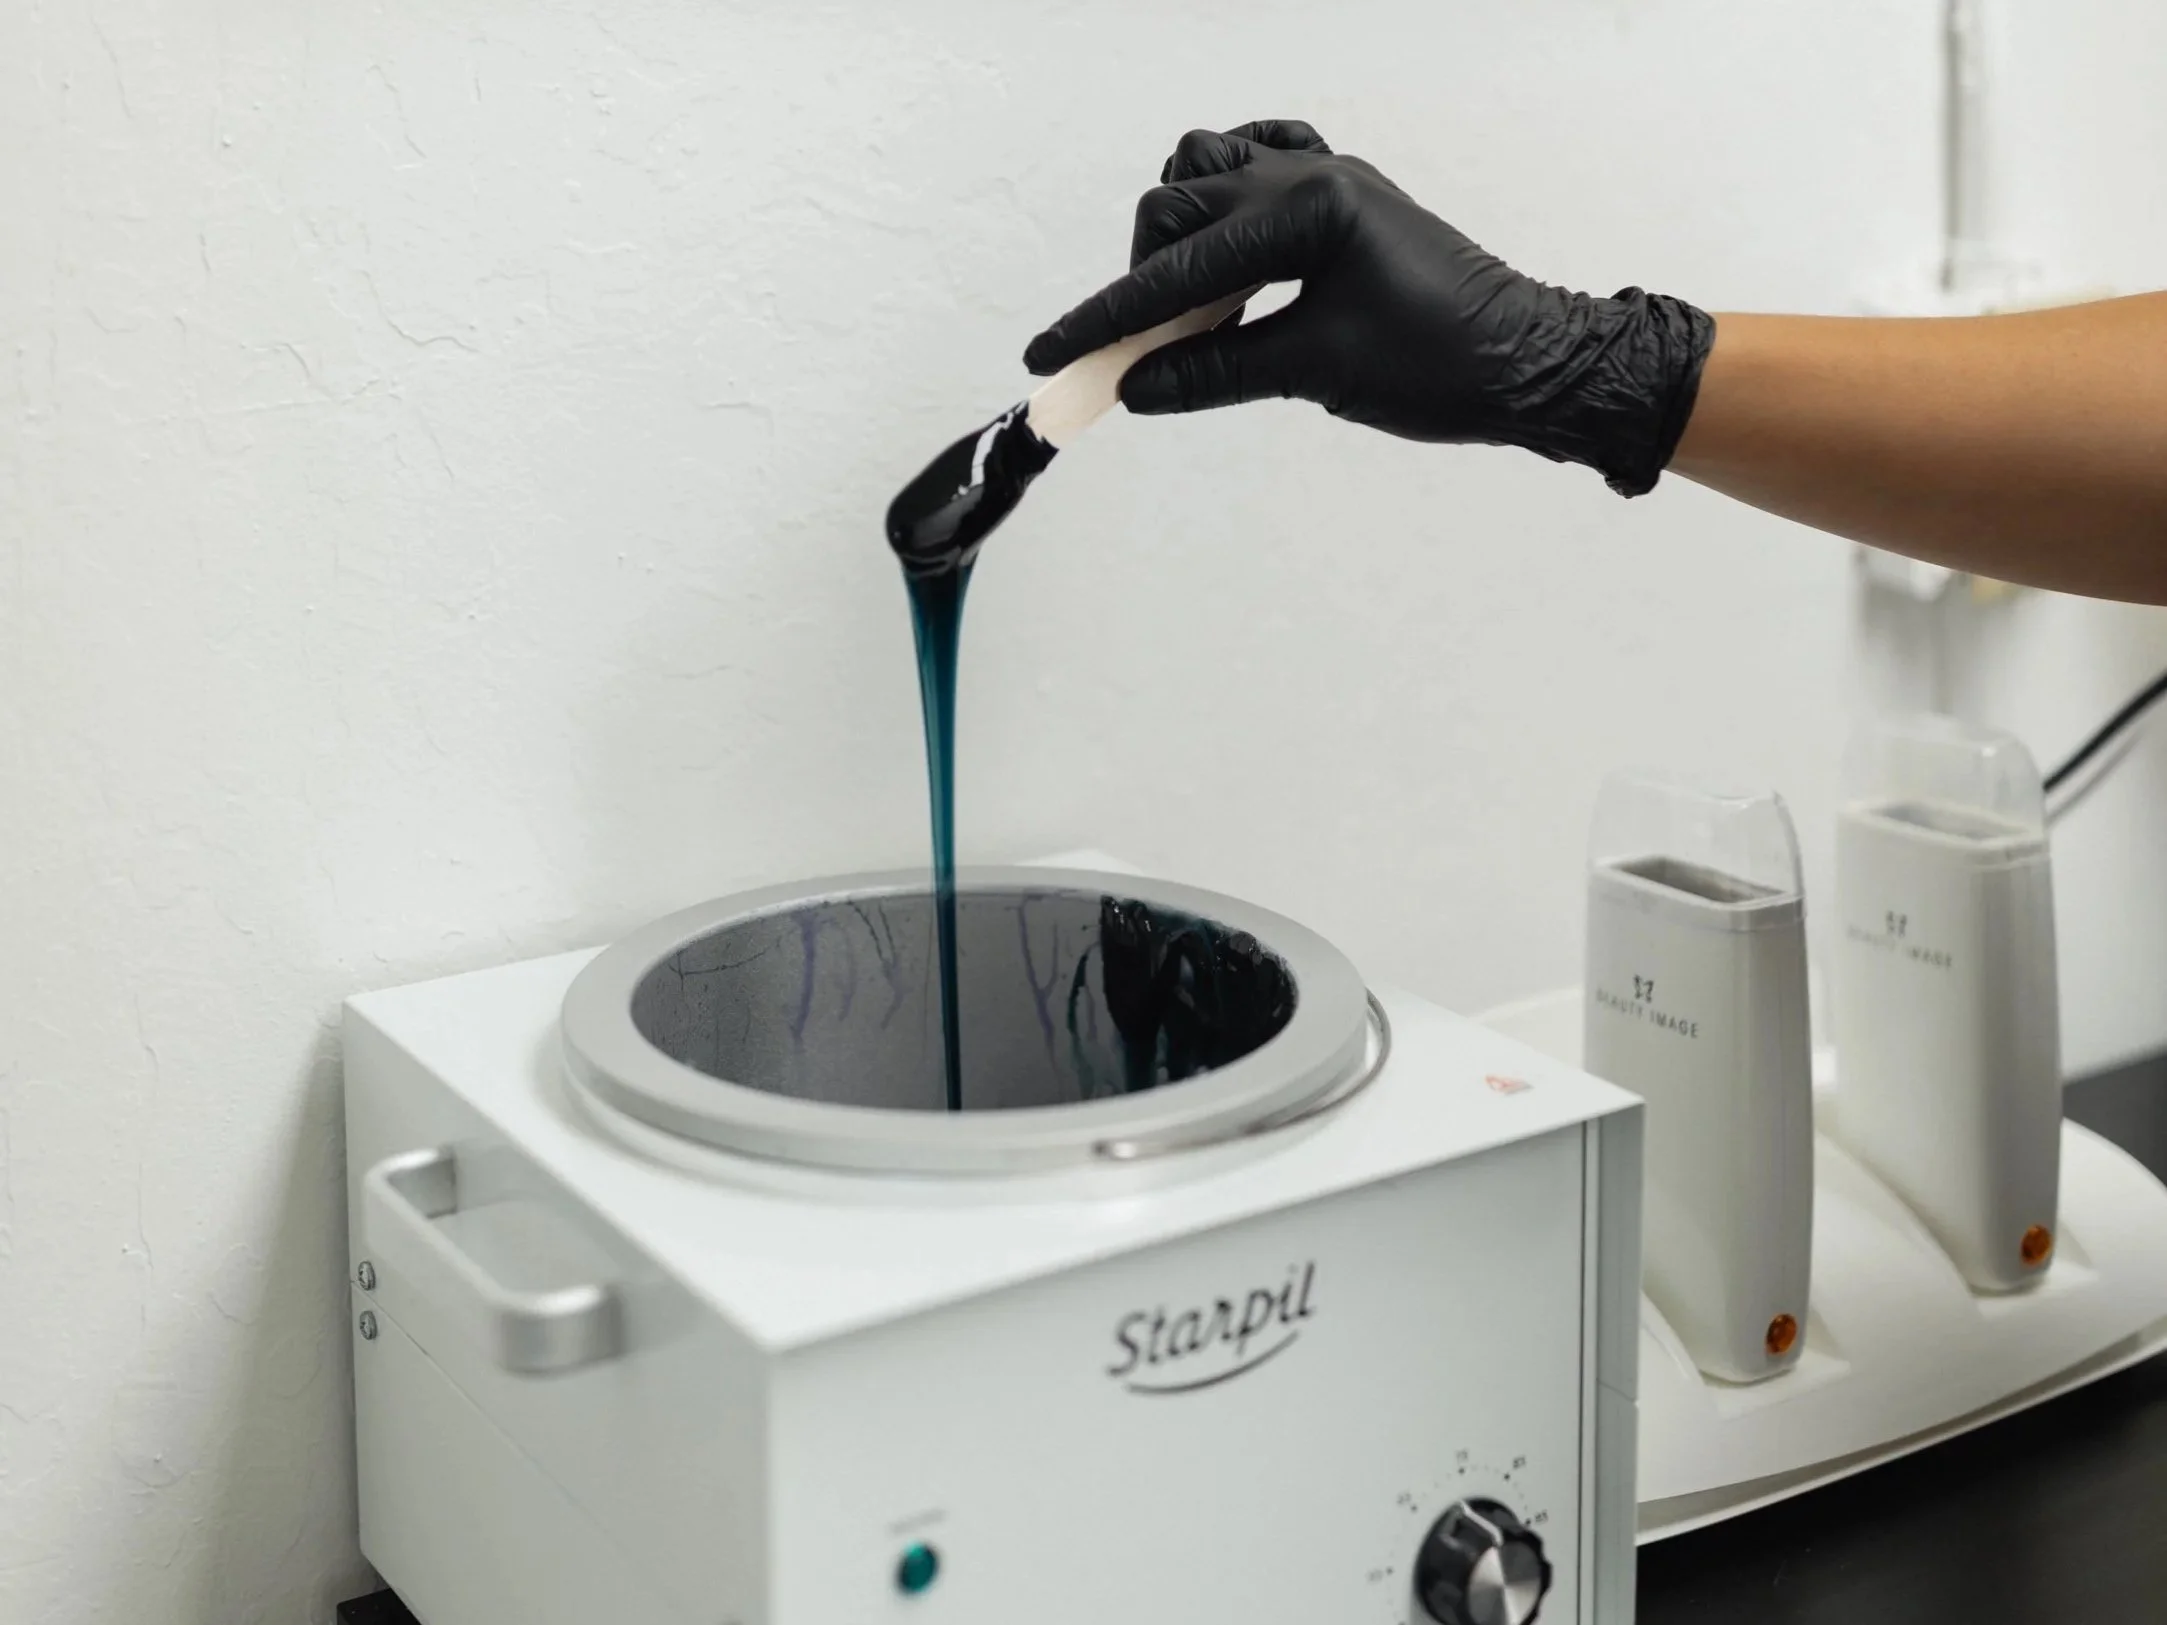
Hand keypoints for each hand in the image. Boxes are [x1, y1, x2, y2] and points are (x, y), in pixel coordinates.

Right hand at [1024, 121, 1713, 496]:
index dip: (1107, 320)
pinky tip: (1227, 260)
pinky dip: (1228, 208)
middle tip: (1143, 356)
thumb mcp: (1317, 373)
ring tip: (1188, 311)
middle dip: (1142, 281)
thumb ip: (1215, 369)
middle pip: (1176, 204)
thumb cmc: (1444, 366)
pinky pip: (1263, 165)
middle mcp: (1310, 174)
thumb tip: (1138, 383)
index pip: (1178, 269)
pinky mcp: (1343, 201)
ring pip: (1210, 170)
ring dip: (1179, 236)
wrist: (1534, 362)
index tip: (1052, 357)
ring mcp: (1327, 179)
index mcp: (1307, 209)